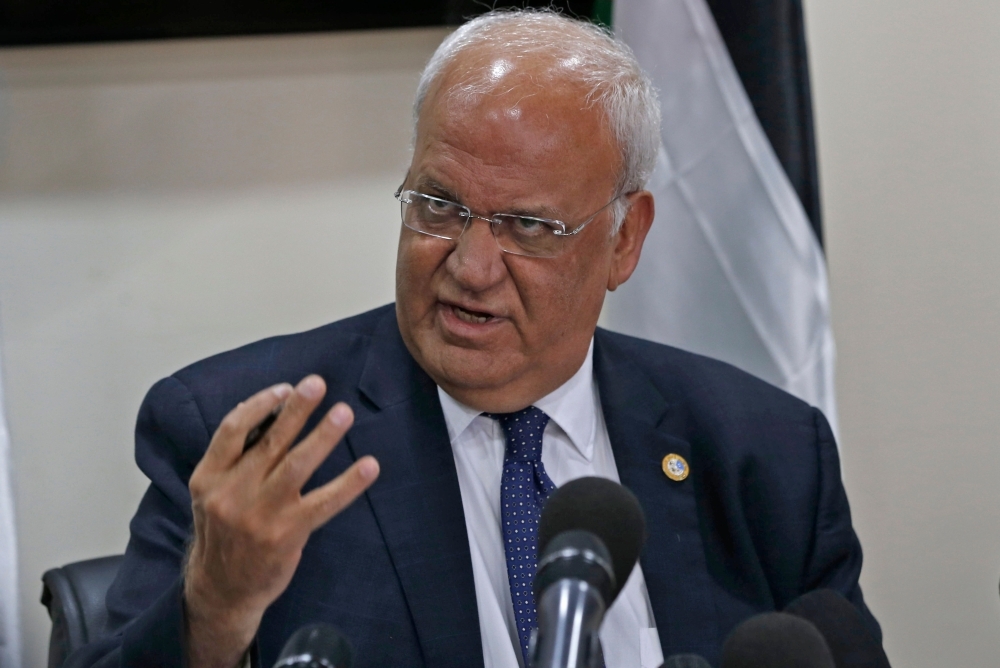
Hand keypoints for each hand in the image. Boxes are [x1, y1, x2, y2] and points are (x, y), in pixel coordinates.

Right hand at [183, 376, 378, 667]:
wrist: (223, 589)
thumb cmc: (225, 531)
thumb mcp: (213, 493)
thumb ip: (235, 459)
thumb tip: (269, 412)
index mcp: (208, 477)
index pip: (231, 430)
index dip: (259, 405)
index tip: (284, 388)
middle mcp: (231, 493)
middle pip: (268, 442)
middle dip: (295, 409)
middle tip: (317, 383)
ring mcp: (260, 514)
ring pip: (296, 466)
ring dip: (323, 436)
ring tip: (343, 413)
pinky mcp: (287, 534)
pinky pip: (324, 502)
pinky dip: (348, 483)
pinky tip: (369, 466)